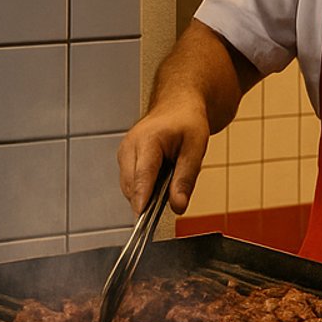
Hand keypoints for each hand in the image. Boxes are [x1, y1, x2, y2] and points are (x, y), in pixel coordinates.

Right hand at [116, 96, 211, 214]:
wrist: (178, 106)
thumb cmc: (187, 121)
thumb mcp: (197, 147)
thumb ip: (186, 178)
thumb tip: (178, 206)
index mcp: (147, 140)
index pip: (142, 174)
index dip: (142, 196)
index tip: (142, 215)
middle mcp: (129, 147)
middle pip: (134, 185)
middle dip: (150, 197)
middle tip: (172, 197)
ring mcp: (124, 154)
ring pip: (131, 187)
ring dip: (148, 193)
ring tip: (169, 176)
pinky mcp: (124, 160)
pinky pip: (132, 183)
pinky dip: (145, 187)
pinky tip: (160, 178)